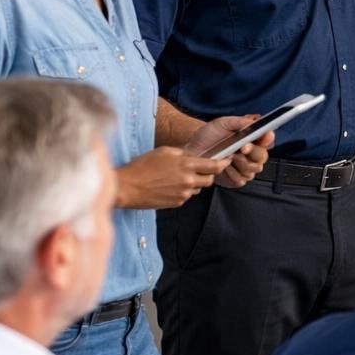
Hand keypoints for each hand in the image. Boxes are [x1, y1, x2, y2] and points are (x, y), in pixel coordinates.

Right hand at [116, 147, 230, 208]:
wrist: (127, 187)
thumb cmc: (143, 166)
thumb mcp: (164, 152)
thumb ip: (183, 154)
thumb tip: (194, 156)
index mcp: (186, 165)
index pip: (214, 166)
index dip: (223, 163)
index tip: (227, 161)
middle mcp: (188, 181)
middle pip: (209, 180)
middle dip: (207, 174)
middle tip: (199, 170)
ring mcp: (183, 194)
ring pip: (198, 188)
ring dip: (194, 183)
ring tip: (177, 177)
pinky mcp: (177, 203)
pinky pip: (187, 196)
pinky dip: (183, 191)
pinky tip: (169, 186)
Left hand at [184, 115, 274, 188]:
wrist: (194, 149)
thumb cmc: (209, 135)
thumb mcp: (223, 123)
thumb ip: (240, 121)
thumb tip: (254, 120)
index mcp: (253, 139)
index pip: (268, 139)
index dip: (268, 138)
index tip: (263, 136)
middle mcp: (252, 155)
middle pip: (262, 157)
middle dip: (253, 152)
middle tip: (242, 148)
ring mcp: (244, 168)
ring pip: (252, 170)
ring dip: (239, 163)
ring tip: (228, 155)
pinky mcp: (235, 179)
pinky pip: (240, 179)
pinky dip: (230, 173)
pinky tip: (223, 166)